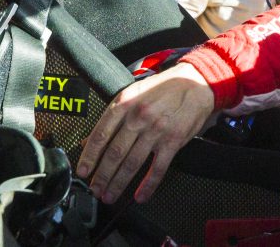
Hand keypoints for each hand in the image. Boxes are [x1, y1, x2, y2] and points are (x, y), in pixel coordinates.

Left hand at [77, 63, 215, 202]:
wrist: (196, 83)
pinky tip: (140, 196)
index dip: (89, 156)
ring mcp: (156, 130)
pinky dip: (148, 186)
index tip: (83, 171)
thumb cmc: (164, 88)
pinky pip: (157, 168)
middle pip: (114, 153)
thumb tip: (89, 140)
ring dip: (118, 183)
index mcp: (125, 103)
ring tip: (110, 195)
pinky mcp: (173, 141)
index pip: (101, 134)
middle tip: (95, 189)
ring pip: (132, 163)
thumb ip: (113, 117)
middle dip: (102, 176)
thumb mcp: (134, 94)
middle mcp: (138, 117)